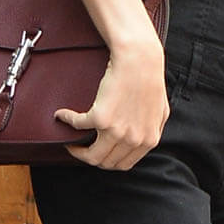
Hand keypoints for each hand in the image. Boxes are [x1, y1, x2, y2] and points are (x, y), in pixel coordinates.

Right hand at [55, 32, 168, 170]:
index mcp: (148, 140)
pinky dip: (66, 119)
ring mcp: (116, 131)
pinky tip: (62, 114)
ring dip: (76, 151)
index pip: (123, 164)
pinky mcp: (100, 118)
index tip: (99, 153)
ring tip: (71, 143)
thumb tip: (143, 139)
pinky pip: (77, 125)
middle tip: (82, 149)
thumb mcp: (160, 111)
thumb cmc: (150, 79)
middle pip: (105, 163)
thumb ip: (152, 129)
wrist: (140, 59)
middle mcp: (133, 139)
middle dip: (91, 158)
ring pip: (91, 156)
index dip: (108, 161)